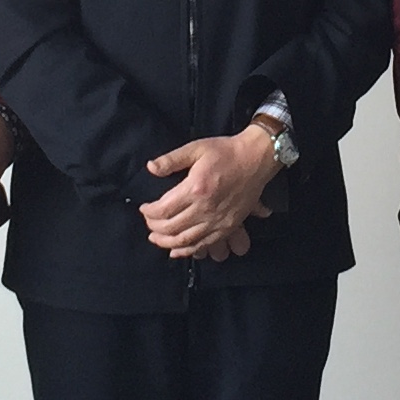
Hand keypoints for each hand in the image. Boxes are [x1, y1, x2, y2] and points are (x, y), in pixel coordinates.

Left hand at [139, 125, 280, 260]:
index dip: (148, 212)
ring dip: (167, 243)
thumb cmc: (225, 152)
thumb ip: (171, 160)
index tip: (143, 208)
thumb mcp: (196, 148)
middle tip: (148, 223)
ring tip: (156, 239)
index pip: (163, 209)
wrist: (256, 159)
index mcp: (195, 188)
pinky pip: (204, 245)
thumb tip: (150, 168)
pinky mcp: (228, 226)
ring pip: (185, 241)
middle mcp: (206, 208)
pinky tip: (177, 250)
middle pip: (171, 228)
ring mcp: (218, 220)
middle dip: (154, 228)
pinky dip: (188, 251)